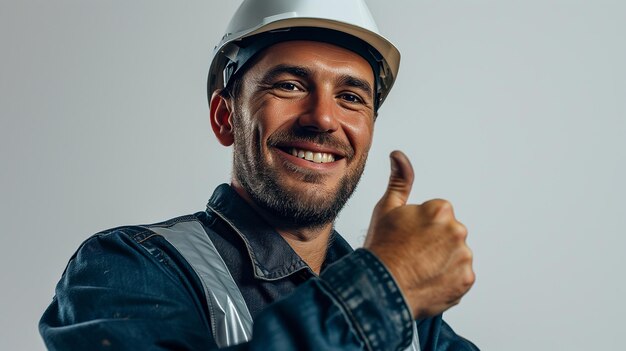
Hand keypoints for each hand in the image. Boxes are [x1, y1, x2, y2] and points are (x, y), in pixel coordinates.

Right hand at [364, 150, 474, 318]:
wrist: (380, 289)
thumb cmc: (381, 248)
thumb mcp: (387, 209)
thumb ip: (400, 180)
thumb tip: (398, 155)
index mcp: (441, 209)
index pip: (437, 216)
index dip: (419, 227)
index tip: (406, 238)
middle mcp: (457, 230)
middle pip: (448, 235)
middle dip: (434, 244)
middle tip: (411, 256)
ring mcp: (464, 257)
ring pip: (455, 256)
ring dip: (441, 262)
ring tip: (418, 271)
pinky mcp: (466, 280)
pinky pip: (459, 277)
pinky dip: (447, 280)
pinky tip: (427, 281)